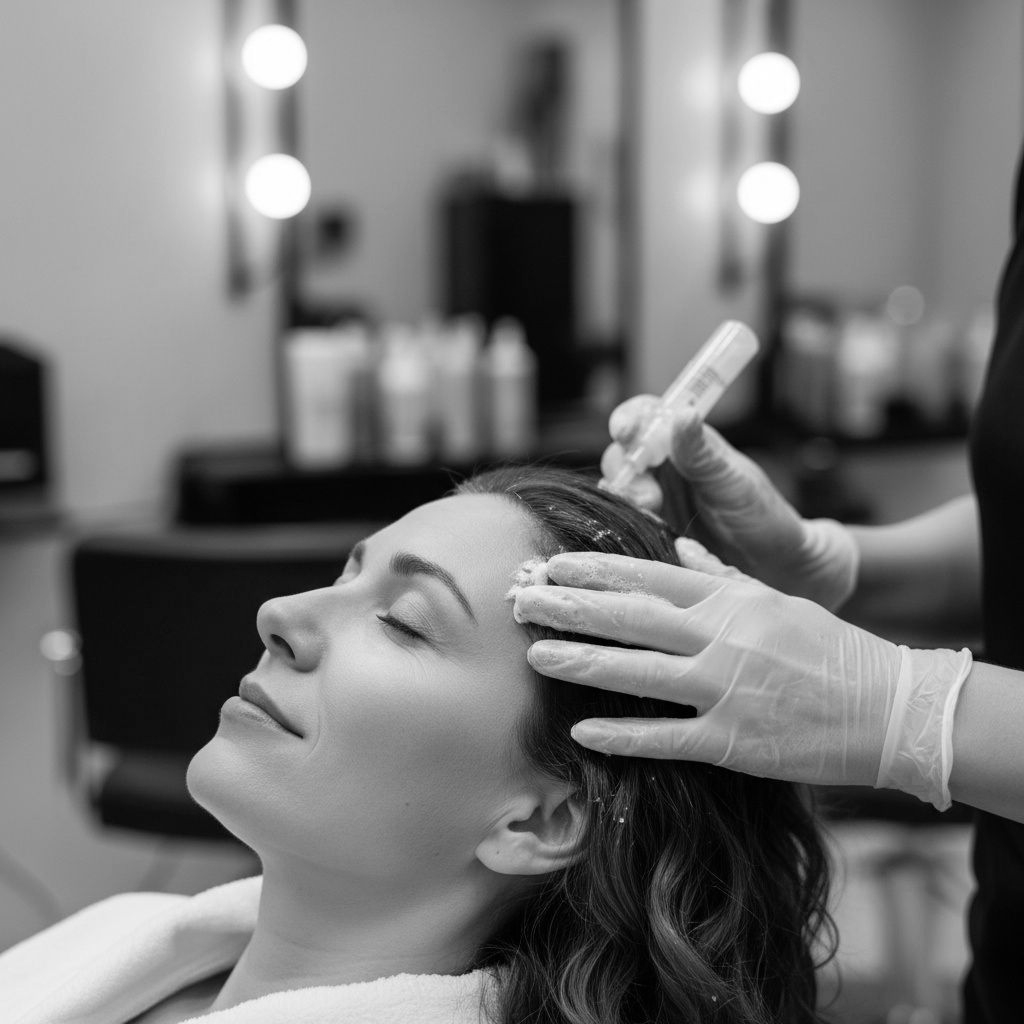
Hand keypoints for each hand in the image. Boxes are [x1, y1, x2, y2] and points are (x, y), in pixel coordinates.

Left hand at [515, 550, 971, 807]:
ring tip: (537, 653)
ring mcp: (725, 690)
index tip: (552, 564)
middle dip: (571, 607)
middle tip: (522, 600)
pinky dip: (623, 734)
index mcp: (730, 601)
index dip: (595, 571)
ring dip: (583, 661)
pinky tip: (581, 730)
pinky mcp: (732, 741)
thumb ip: (719, 576)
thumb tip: (676, 551)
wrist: (889, 709)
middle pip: (632, 618)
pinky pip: (666, 736)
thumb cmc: (830, 649)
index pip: (648, 577)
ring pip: (639, 672)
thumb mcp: (775, 599)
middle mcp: (721, 639)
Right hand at [600, 397, 857, 609]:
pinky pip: (622, 519)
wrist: (772, 565)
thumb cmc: (762, 516)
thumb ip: (703, 453)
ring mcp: (654, 498)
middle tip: (649, 496)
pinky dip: (622, 522)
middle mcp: (665, 467)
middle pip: (623, 453)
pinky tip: (640, 531)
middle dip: (626, 468)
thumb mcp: (733, 483)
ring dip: (625, 497)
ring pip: (619, 487)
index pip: (647, 416)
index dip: (630, 418)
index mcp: (686, 442)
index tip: (626, 431)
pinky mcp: (648, 528)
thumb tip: (683, 414)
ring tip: (652, 512)